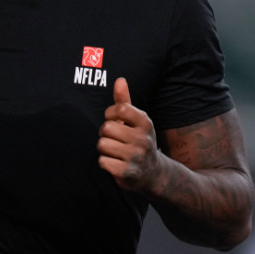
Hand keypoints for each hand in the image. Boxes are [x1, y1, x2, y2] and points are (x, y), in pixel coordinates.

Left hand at [98, 77, 161, 191]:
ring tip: (114, 151)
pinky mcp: (127, 173)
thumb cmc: (138, 141)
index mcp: (145, 123)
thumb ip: (124, 101)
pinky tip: (114, 163)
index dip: (110, 114)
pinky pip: (103, 161)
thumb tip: (119, 80)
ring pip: (102, 144)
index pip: (120, 109)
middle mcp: (143, 139)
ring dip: (104, 148)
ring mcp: (136, 157)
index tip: (113, 120)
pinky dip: (105, 162)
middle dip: (105, 134)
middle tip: (113, 139)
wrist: (152, 173)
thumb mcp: (135, 121)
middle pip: (106, 128)